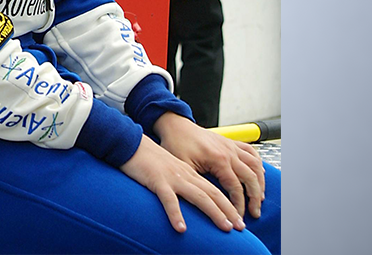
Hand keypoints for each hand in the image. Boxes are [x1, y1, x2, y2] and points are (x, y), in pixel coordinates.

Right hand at [120, 134, 244, 233]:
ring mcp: (173, 178)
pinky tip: (181, 228)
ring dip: (214, 212)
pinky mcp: (157, 180)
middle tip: (240, 227)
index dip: (229, 205)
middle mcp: (185, 175)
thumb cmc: (150, 160)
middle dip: (228, 211)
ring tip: (225, 227)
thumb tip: (194, 201)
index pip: (215, 190)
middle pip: (212, 194)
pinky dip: (175, 214)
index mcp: (190, 174)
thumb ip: (183, 184)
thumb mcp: (171, 172)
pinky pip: (168, 199)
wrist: (132, 144)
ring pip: (198, 196)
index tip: (238, 220)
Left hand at [154, 112, 265, 219]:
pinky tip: (259, 175)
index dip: (239, 206)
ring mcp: (231, 146)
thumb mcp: (183, 168)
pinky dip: (258, 164)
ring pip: (255, 165)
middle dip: (255, 198)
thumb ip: (198, 185)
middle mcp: (229, 152)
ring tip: (259, 198)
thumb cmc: (176, 145)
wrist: (176, 127)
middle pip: (251, 178)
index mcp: (218, 159)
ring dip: (260, 182)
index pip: (236, 188)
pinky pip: (251, 152)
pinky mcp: (231, 142)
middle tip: (255, 213)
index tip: (237, 218)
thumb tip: (207, 204)